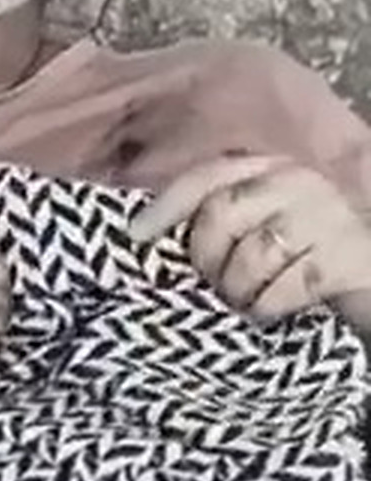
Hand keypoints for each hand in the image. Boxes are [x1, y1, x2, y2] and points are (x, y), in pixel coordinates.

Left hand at [130, 153, 370, 325]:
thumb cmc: (314, 255)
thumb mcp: (271, 222)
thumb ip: (228, 215)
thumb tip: (153, 232)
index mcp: (274, 168)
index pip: (208, 176)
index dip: (168, 205)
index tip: (137, 234)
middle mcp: (299, 182)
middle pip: (222, 214)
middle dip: (207, 257)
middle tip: (218, 283)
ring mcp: (325, 216)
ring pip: (251, 255)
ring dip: (238, 290)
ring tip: (246, 300)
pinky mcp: (344, 257)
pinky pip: (283, 288)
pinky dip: (268, 307)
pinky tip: (271, 312)